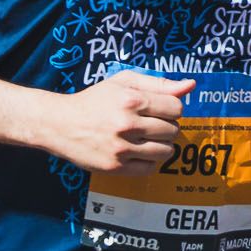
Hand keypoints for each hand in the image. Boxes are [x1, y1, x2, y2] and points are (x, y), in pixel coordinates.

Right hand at [51, 73, 183, 173]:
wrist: (59, 123)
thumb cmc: (94, 100)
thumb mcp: (123, 81)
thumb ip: (159, 83)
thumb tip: (191, 85)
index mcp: (131, 100)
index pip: (177, 108)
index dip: (171, 110)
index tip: (160, 111)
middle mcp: (127, 124)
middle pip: (173, 131)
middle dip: (167, 127)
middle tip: (151, 125)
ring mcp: (121, 148)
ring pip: (165, 152)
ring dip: (161, 146)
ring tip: (147, 139)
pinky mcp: (115, 167)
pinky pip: (150, 169)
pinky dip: (149, 161)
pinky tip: (138, 152)